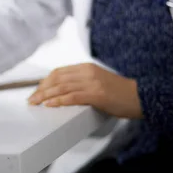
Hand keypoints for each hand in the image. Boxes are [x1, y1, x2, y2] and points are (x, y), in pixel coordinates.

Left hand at [28, 63, 142, 118]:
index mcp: (86, 67)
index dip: (45, 81)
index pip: (59, 72)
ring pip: (62, 87)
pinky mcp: (96, 94)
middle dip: (41, 89)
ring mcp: (92, 83)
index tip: (36, 90)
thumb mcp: (98, 81)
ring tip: (35, 102)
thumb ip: (83, 82)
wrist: (141, 97)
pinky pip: (72, 97)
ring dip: (45, 96)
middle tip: (31, 99)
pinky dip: (58, 101)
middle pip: (57, 78)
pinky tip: (49, 105)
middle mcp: (87, 72)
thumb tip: (64, 91)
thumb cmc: (120, 93)